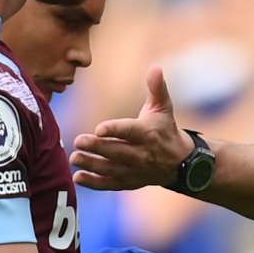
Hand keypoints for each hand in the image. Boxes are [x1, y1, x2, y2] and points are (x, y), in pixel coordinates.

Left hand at [71, 67, 195, 190]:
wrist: (179, 162)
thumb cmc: (165, 128)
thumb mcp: (163, 107)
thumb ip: (157, 88)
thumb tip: (156, 67)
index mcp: (148, 133)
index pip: (129, 131)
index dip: (114, 130)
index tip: (98, 128)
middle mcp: (142, 154)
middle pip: (117, 151)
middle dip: (97, 147)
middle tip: (77, 141)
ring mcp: (135, 170)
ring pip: (111, 169)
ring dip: (92, 164)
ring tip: (74, 157)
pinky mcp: (130, 182)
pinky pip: (111, 184)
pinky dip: (94, 183)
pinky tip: (78, 177)